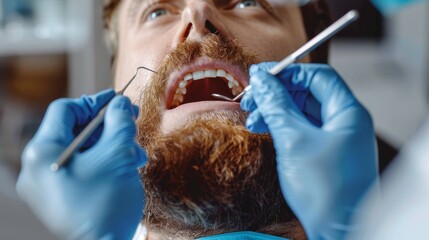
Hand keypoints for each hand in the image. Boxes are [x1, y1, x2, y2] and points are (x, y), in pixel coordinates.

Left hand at [16, 90, 145, 239]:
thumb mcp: (118, 154)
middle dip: (108, 127)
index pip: (66, 111)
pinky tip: (126, 168)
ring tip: (135, 155)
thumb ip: (119, 122)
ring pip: (80, 151)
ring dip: (111, 147)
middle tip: (131, 122)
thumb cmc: (107, 203)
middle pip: (74, 131)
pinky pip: (80, 170)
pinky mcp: (58, 199)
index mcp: (42, 152)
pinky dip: (102, 164)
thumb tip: (121, 103)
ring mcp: (45, 186)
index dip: (94, 102)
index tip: (118, 101)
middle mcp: (36, 168)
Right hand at [241, 63, 377, 238]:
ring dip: (275, 112)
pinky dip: (282, 128)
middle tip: (250, 101)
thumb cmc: (325, 190)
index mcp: (347, 112)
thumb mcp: (294, 141)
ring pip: (301, 112)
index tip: (259, 76)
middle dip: (277, 94)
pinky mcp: (324, 152)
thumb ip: (276, 106)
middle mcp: (344, 122)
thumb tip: (261, 79)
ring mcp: (335, 138)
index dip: (287, 72)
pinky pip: (301, 130)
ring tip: (253, 120)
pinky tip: (264, 131)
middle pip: (307, 93)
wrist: (339, 231)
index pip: (317, 76)